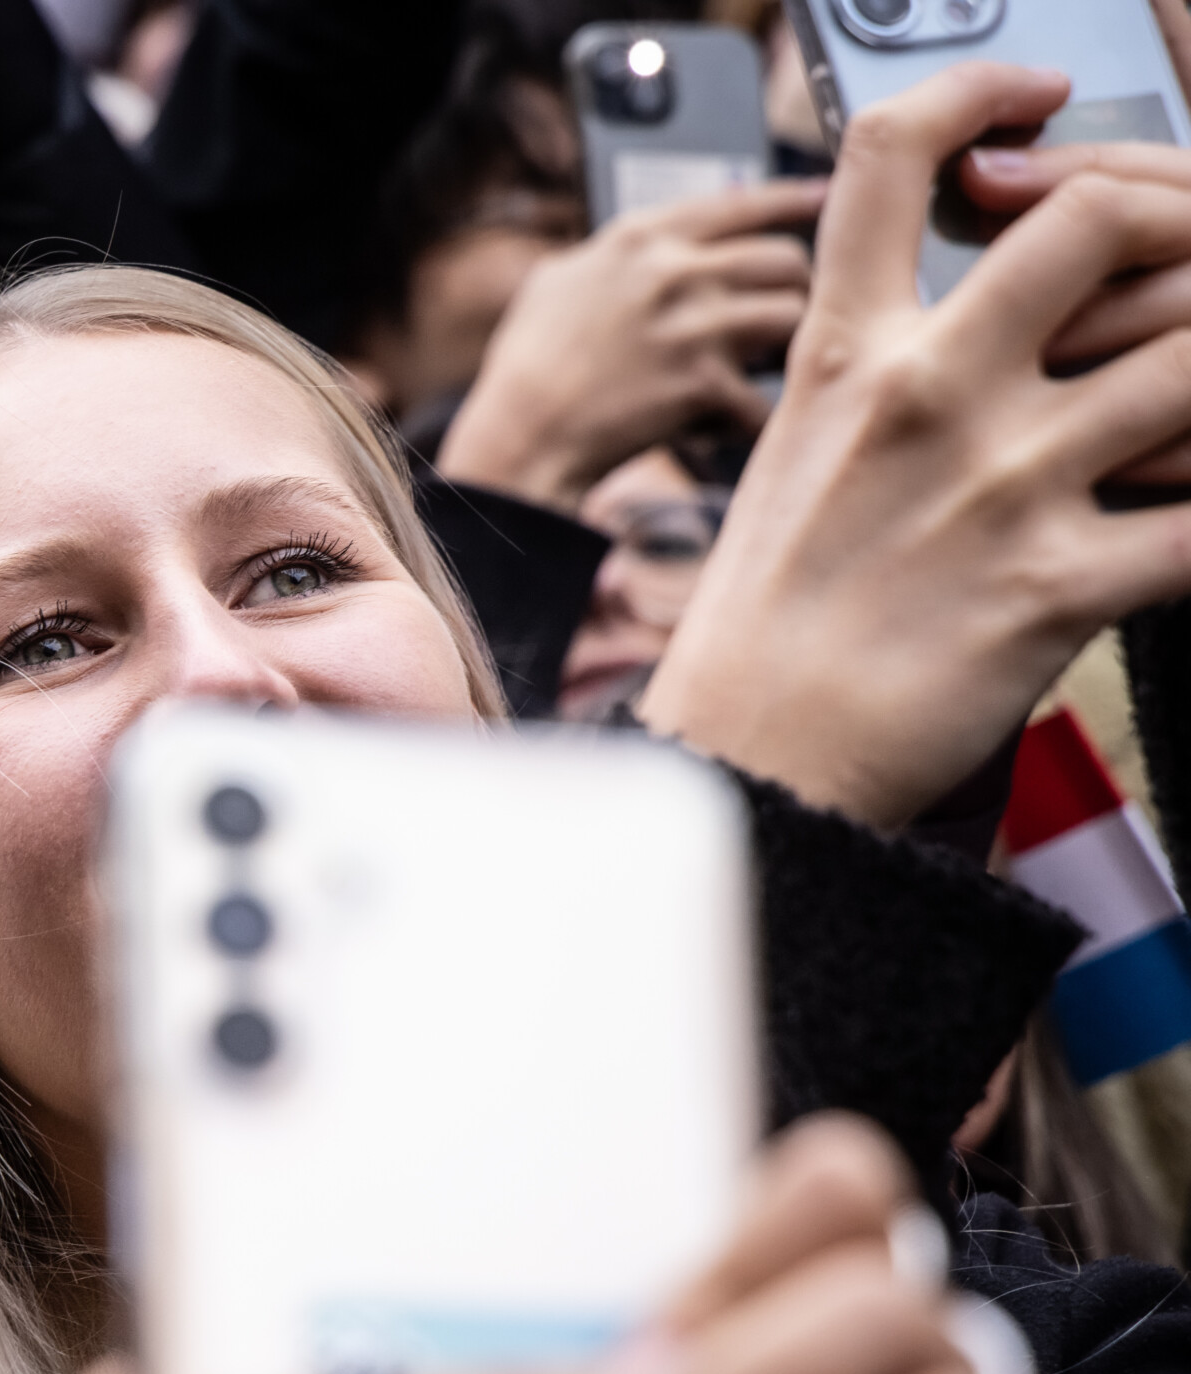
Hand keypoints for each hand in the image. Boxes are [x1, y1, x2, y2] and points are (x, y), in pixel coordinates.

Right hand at [436, 179, 823, 513]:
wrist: (520, 436)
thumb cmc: (526, 366)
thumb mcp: (556, 283)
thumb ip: (610, 256)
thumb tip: (647, 246)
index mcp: (639, 238)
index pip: (741, 202)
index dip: (792, 200)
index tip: (824, 198)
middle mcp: (673, 272)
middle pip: (784, 258)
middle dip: (794, 288)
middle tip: (784, 315)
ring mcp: (693, 327)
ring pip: (793, 315)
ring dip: (787, 348)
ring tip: (764, 369)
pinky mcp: (702, 385)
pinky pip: (764, 395)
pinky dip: (750, 418)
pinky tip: (728, 426)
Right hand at [639, 64, 1190, 829]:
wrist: (752, 761)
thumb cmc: (768, 617)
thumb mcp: (790, 453)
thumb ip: (875, 368)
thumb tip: (980, 319)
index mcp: (843, 356)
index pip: (890, 158)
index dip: (976, 87)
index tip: (1036, 94)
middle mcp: (926, 397)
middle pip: (1104, 221)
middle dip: (1182, 233)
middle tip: (1187, 281)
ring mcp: (998, 487)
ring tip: (1190, 422)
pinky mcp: (1057, 587)